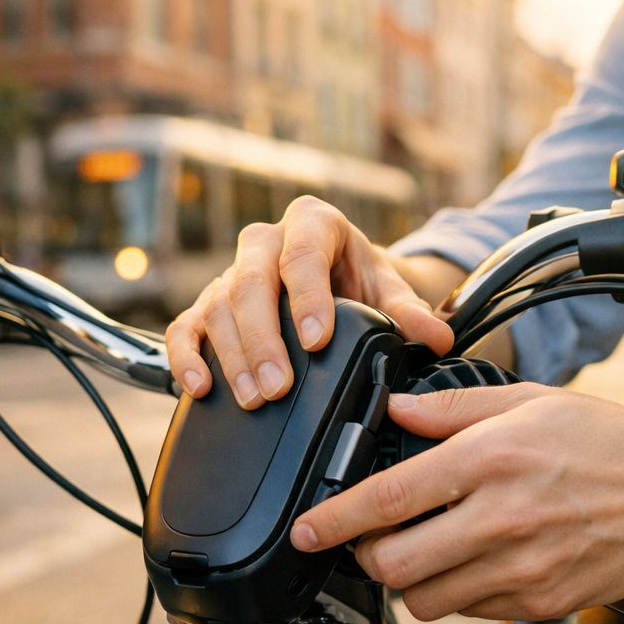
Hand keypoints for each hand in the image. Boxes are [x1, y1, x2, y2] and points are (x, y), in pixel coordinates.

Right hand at [165, 196, 452, 409]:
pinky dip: (189, 356)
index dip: (307, 299)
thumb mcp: (389, 289)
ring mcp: (232, 271)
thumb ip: (410, 312)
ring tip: (254, 399)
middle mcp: (265, 241)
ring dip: (232, 357)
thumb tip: (436, 338)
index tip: (317, 341)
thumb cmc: (361, 279)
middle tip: (279, 387)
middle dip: (263, 339)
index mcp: (312, 223)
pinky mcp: (210, 302)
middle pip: (250, 283)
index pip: (302, 255)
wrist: (338, 276)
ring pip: (218, 307)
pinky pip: (187, 325)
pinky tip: (200, 387)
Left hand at [292, 384, 623, 621]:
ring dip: (410, 580)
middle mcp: (503, 519)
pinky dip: (457, 593)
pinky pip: (470, 612)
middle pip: (396, 565)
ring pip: (427, 600)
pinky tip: (473, 560)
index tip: (307, 530)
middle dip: (367, 557)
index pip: (390, 498)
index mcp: (492, 460)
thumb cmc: (609, 442)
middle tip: (371, 539)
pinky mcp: (539, 603)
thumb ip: (452, 410)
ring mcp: (522, 569)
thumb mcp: (528, 401)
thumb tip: (396, 410)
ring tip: (425, 549)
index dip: (336, 519)